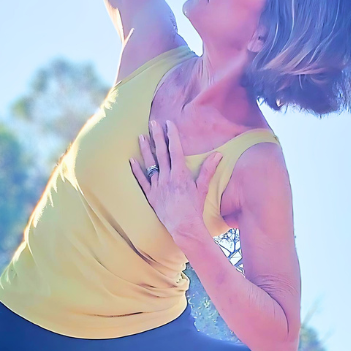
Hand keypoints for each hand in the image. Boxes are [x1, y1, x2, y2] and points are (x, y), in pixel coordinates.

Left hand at [129, 119, 221, 243]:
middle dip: (157, 136)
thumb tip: (218, 154)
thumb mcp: (203, 188)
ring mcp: (157, 186)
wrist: (184, 227)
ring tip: (141, 136)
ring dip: (145, 149)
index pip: (175, 149)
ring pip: (150, 164)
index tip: (168, 123)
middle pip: (161, 153)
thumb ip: (208, 169)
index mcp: (180, 174)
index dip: (172, 135)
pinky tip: (131, 160)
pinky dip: (136, 170)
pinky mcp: (151, 196)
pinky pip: (142, 181)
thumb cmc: (195, 209)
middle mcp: (167, 177)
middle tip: (152, 123)